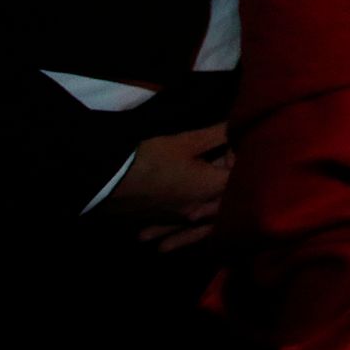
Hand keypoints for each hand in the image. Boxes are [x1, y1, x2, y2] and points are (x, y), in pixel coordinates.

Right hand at [101, 123, 230, 252]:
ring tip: (214, 196)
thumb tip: (239, 124)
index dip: (241, 166)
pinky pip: (179, 225)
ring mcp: (179, 219)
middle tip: (225, 169)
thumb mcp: (186, 142)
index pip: (238, 180)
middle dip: (226, 187)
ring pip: (201, 217)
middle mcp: (199, 209)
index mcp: (210, 188)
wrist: (109, 181)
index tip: (237, 155)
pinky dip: (184, 223)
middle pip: (222, 201)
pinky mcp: (161, 222)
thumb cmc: (152, 158)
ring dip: (208, 208)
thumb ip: (216, 134)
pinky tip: (183, 217)